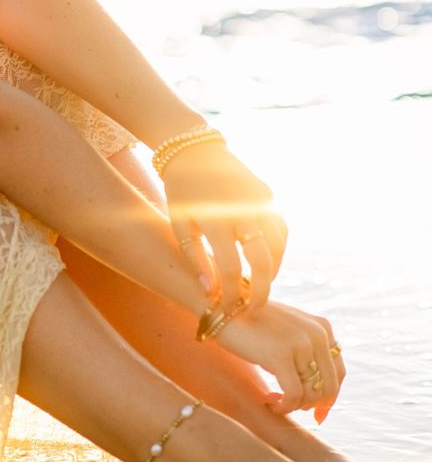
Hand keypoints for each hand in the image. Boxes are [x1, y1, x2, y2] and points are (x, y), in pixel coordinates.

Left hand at [163, 143, 287, 310]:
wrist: (195, 152)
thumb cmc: (182, 192)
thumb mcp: (180, 224)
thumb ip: (195, 258)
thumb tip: (211, 291)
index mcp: (216, 219)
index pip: (229, 268)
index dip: (230, 293)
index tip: (227, 309)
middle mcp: (243, 211)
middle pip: (262, 261)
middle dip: (261, 291)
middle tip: (254, 309)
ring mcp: (260, 202)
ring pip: (278, 247)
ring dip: (272, 271)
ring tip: (259, 287)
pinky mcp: (268, 196)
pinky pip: (281, 230)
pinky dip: (278, 250)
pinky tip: (265, 261)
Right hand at [213, 298, 344, 421]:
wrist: (223, 306)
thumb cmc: (253, 323)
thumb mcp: (289, 330)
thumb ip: (308, 351)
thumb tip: (320, 394)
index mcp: (323, 327)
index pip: (339, 373)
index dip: (329, 398)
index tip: (316, 413)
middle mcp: (317, 334)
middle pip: (328, 386)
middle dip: (311, 404)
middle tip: (290, 407)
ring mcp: (300, 344)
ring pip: (311, 394)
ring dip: (295, 405)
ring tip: (276, 400)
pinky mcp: (280, 355)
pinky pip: (293, 395)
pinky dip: (285, 406)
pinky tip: (270, 402)